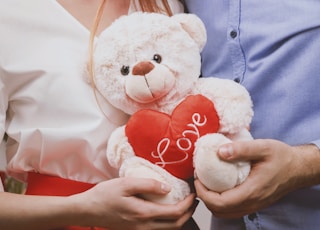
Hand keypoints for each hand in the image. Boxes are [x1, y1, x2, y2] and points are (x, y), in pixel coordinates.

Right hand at [72, 177, 197, 228]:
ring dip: (180, 219)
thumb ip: (148, 184)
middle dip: (189, 213)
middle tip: (194, 200)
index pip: (175, 213)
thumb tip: (167, 188)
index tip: (193, 193)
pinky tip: (167, 211)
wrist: (87, 210)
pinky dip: (168, 223)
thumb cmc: (104, 195)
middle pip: (175, 225)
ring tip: (184, 205)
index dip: (188, 204)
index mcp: (143, 214)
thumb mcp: (125, 183)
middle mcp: (144, 227)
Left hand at [194, 139, 319, 217]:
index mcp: (252, 191)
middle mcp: (252, 202)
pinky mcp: (253, 203)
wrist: (297, 168)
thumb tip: (219, 152)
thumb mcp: (263, 147)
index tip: (198, 178)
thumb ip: (241, 149)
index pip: (220, 202)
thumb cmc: (282, 158)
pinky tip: (218, 186)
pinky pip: (232, 209)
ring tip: (206, 182)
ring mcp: (253, 205)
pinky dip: (220, 201)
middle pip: (219, 210)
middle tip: (199, 179)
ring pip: (225, 212)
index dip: (203, 193)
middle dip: (204, 197)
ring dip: (211, 200)